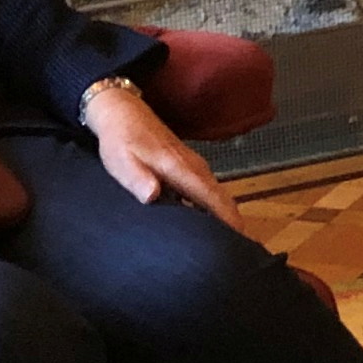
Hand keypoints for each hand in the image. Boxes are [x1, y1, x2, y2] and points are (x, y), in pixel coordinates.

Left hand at [84, 76, 255, 235]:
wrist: (123, 112)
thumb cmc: (121, 140)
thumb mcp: (122, 161)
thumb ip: (138, 179)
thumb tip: (153, 196)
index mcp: (180, 168)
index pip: (213, 197)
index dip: (229, 219)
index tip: (242, 240)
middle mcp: (194, 166)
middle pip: (222, 198)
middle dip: (233, 222)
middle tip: (240, 249)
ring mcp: (193, 165)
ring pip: (216, 194)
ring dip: (224, 215)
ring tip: (227, 241)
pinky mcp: (188, 166)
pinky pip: (208, 190)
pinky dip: (213, 206)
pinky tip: (206, 223)